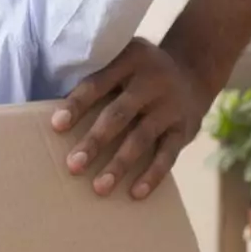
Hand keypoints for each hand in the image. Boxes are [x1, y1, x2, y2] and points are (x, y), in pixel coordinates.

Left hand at [49, 38, 210, 200]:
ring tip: (99, 187)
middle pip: (119, 114)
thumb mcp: (123, 58)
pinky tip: (135, 193)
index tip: (56, 126)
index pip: (98, 82)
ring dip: (119, 164)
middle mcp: (152, 81)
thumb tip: (56, 114)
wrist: (194, 70)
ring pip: (142, 138)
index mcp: (130, 59)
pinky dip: (152, 175)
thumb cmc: (139, 71)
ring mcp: (170, 106)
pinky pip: (168, 155)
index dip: (77, 104)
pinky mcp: (185, 128)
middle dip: (95, 141)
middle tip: (73, 166)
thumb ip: (99, 77)